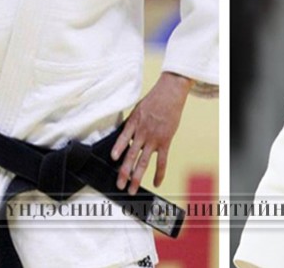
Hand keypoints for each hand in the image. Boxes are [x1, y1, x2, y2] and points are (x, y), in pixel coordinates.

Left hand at [111, 72, 193, 194]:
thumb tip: (124, 138)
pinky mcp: (165, 141)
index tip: (113, 159)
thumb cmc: (154, 100)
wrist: (171, 93)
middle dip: (124, 172)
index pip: (123, 139)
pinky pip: (162, 160)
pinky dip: (159, 173)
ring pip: (143, 162)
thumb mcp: (137, 109)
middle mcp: (142, 133)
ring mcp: (154, 139)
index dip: (118, 149)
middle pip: (131, 155)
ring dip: (136, 177)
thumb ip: (131, 124)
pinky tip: (156, 182)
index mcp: (133, 123)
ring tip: (132, 189)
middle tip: (119, 184)